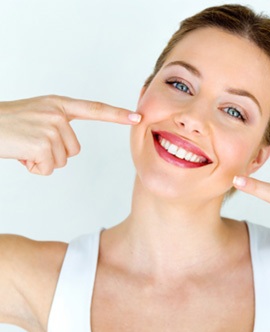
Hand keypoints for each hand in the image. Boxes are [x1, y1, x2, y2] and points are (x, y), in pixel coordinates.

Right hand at [0, 95, 140, 174]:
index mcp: (58, 105)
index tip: (137, 117)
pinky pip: (48, 168)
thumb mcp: (36, 116)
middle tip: (29, 142)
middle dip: (52, 153)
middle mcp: (58, 114)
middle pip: (74, 150)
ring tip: (23, 146)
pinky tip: (20, 155)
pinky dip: (34, 168)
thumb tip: (69, 149)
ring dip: (42, 160)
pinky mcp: (42, 143)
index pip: (94, 109)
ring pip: (62, 160)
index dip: (116, 114)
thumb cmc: (6, 125)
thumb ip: (58, 126)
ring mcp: (51, 127)